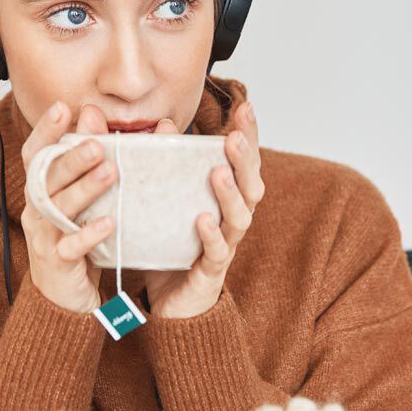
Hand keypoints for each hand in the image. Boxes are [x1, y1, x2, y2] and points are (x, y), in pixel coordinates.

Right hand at [18, 101, 116, 312]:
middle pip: (48, 178)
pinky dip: (88, 234)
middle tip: (97, 141)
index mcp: (42, 192)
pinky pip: (71, 248)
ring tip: (110, 171)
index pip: (36, 155)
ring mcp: (45, 238)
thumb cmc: (78, 242)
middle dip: (71, 157)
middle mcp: (38, 211)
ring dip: (85, 189)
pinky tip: (108, 223)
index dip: (45, 131)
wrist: (64, 299)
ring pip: (59, 209)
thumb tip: (97, 116)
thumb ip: (90, 162)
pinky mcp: (59, 265)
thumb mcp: (84, 200)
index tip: (62, 107)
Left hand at [144, 100, 261, 318]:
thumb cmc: (171, 246)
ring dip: (230, 193)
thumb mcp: (163, 200)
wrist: (170, 303)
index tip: (246, 107)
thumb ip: (161, 162)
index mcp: (225, 197)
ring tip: (218, 172)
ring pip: (240, 217)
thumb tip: (159, 123)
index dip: (250, 135)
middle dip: (246, 159)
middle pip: (252, 185)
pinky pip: (217, 252)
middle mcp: (232, 218)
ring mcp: (226, 245)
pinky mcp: (211, 271)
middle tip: (234, 136)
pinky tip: (203, 220)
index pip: (244, 161)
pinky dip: (212, 235)